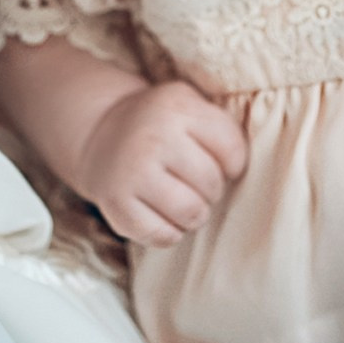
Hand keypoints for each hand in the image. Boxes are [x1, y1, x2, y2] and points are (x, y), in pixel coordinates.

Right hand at [72, 81, 249, 247]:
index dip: (233, 164)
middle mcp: (153, 137)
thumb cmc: (161, 125)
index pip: (232, 150)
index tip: (219, 163)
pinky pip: (163, 235)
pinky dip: (171, 233)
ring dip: (195, 215)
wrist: (100, 133)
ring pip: (192, 213)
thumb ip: (221, 129)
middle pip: (212, 183)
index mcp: (177, 107)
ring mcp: (132, 172)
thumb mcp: (189, 107)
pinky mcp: (115, 203)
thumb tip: (242, 173)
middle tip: (195, 183)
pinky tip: (163, 216)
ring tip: (184, 202)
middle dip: (211, 190)